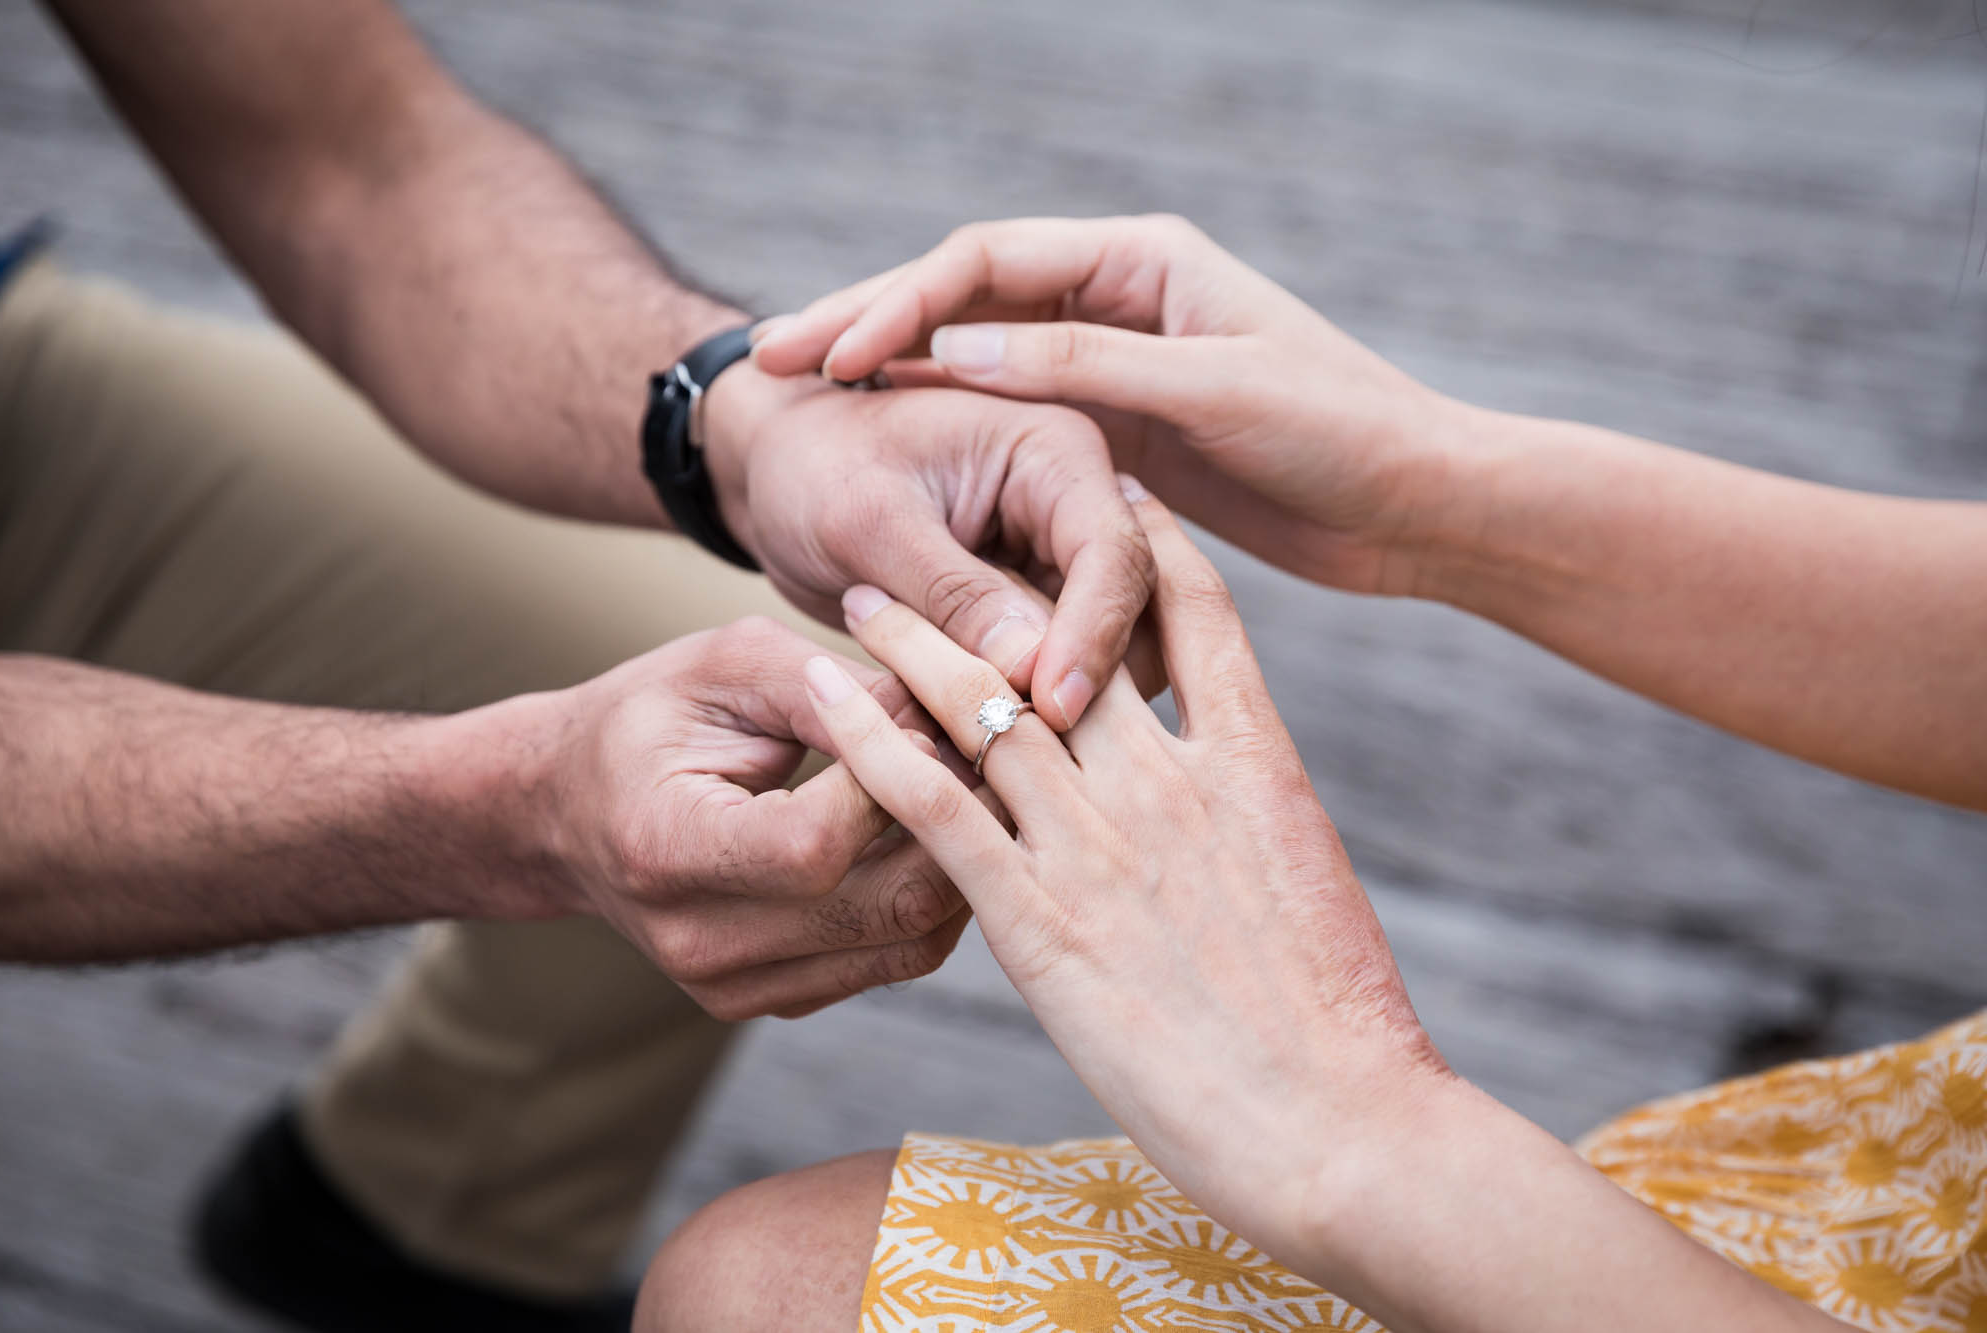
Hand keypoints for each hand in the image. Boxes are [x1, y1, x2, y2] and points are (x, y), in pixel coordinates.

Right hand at [473, 616, 967, 1019]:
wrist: (566, 813)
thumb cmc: (647, 719)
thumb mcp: (723, 666)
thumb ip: (827, 685)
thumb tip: (940, 713)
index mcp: (667, 849)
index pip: (819, 842)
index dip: (895, 778)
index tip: (924, 716)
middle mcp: (700, 942)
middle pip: (886, 904)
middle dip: (957, 823)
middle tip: (990, 754)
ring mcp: (736, 987)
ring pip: (910, 943)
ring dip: (962, 865)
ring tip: (972, 790)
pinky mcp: (771, 1000)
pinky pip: (893, 960)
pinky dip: (931, 897)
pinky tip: (932, 835)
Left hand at [695, 358, 1154, 728]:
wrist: (779, 471)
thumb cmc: (815, 466)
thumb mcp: (868, 520)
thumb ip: (951, 591)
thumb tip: (1029, 670)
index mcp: (1056, 454)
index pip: (1113, 552)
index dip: (1093, 635)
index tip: (1051, 706)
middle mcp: (1078, 508)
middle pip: (1129, 613)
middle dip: (1085, 683)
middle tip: (1025, 751)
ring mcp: (1062, 568)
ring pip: (1105, 659)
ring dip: (1059, 711)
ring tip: (991, 754)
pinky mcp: (1036, 618)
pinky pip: (1055, 679)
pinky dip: (1024, 717)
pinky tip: (977, 749)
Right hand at [751, 215, 1470, 595]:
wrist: (1418, 502)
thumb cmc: (1337, 432)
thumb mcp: (1206, 393)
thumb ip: (1081, 365)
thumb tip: (951, 348)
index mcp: (1142, 260)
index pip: (986, 261)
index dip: (897, 302)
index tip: (827, 353)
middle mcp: (1118, 298)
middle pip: (962, 298)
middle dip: (867, 326)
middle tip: (771, 363)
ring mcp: (1114, 362)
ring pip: (976, 356)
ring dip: (893, 376)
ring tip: (804, 405)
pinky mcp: (1121, 428)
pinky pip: (1011, 415)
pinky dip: (945, 426)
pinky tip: (887, 451)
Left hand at [797, 484, 1445, 1268]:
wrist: (1343, 1125)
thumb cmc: (1348, 1028)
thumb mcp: (1311, 887)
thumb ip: (1253, 819)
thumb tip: (1224, 797)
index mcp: (1254, 763)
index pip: (1195, 611)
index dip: (1144, 541)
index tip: (1107, 493)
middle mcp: (1170, 780)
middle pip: (1070, 637)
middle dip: (1006, 576)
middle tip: (943, 535)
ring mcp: (1101, 844)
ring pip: (987, 704)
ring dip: (916, 643)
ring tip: (861, 596)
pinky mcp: (1038, 919)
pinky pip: (935, 803)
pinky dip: (874, 741)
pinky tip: (828, 697)